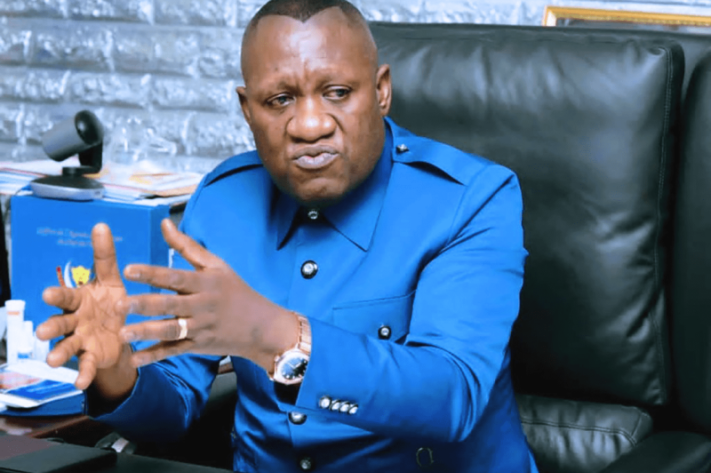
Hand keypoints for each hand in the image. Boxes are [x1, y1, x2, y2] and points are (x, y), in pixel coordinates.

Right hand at [36, 224, 127, 389]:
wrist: (121, 329)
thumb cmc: (110, 300)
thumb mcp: (110, 277)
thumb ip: (104, 255)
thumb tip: (101, 224)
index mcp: (79, 299)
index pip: (65, 296)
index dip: (56, 296)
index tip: (47, 295)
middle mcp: (74, 320)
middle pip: (59, 323)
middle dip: (50, 326)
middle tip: (41, 331)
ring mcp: (81, 340)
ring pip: (66, 346)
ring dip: (58, 353)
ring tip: (52, 361)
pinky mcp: (91, 356)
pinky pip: (84, 366)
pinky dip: (82, 374)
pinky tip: (80, 383)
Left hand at [118, 219, 296, 372]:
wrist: (261, 326)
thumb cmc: (235, 290)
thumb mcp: (216, 265)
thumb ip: (186, 246)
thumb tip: (164, 223)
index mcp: (205, 282)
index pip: (176, 277)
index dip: (152, 273)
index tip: (128, 270)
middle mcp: (202, 305)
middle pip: (170, 305)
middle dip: (143, 305)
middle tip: (117, 306)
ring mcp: (200, 328)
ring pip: (171, 331)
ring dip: (146, 333)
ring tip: (122, 334)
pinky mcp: (199, 346)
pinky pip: (174, 351)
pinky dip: (155, 356)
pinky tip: (135, 359)